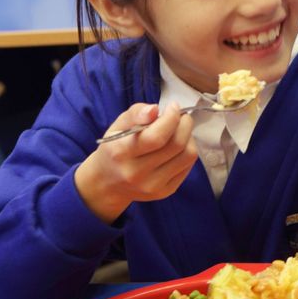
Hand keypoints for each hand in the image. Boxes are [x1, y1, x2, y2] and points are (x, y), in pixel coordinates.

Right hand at [74, 102, 197, 224]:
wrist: (108, 183)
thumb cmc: (115, 148)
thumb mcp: (117, 126)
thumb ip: (135, 113)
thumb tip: (155, 109)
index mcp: (121, 153)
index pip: (156, 136)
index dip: (171, 118)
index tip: (173, 107)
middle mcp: (137, 173)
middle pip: (176, 145)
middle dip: (184, 124)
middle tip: (182, 116)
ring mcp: (153, 185)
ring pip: (187, 155)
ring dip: (189, 137)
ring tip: (181, 130)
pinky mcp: (165, 191)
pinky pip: (188, 166)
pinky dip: (188, 151)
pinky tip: (178, 146)